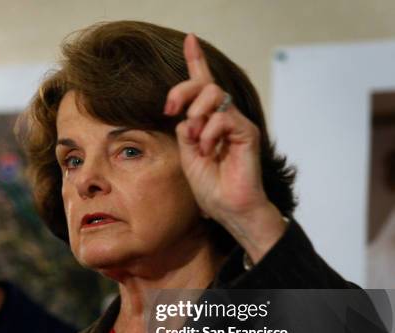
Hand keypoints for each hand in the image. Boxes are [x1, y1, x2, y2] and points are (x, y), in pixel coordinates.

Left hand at [164, 33, 285, 262]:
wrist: (228, 208)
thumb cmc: (209, 186)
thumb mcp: (186, 155)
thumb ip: (185, 131)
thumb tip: (184, 115)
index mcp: (207, 121)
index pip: (202, 85)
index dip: (196, 61)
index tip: (189, 39)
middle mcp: (223, 118)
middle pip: (205, 84)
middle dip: (183, 90)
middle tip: (170, 109)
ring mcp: (236, 124)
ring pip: (215, 95)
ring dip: (196, 114)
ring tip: (195, 139)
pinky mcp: (246, 133)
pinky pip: (223, 117)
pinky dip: (209, 133)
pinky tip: (208, 150)